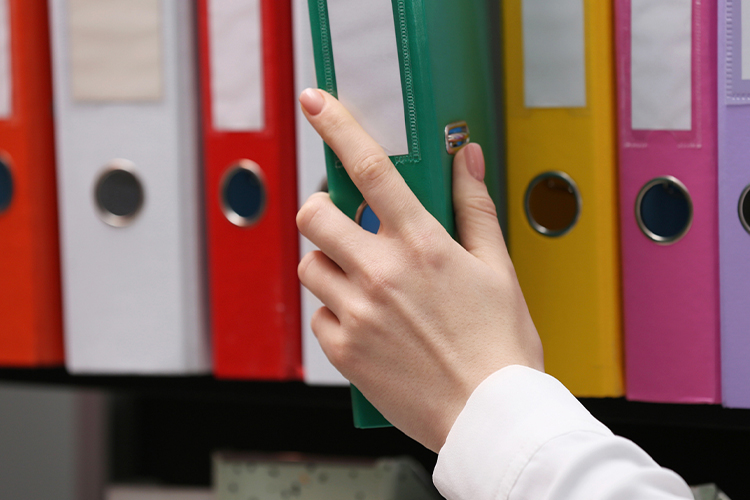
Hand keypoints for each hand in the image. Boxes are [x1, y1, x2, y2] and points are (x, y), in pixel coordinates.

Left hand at [297, 88, 543, 452]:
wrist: (489, 415)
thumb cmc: (499, 346)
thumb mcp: (497, 268)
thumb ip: (474, 207)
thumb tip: (464, 160)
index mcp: (422, 245)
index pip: (369, 167)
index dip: (337, 126)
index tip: (316, 103)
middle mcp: (382, 274)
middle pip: (313, 215)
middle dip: (321, 210)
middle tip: (343, 223)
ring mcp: (358, 313)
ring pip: (310, 266)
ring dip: (328, 263)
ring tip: (361, 278)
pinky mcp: (344, 351)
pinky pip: (319, 316)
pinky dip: (335, 312)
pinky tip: (367, 321)